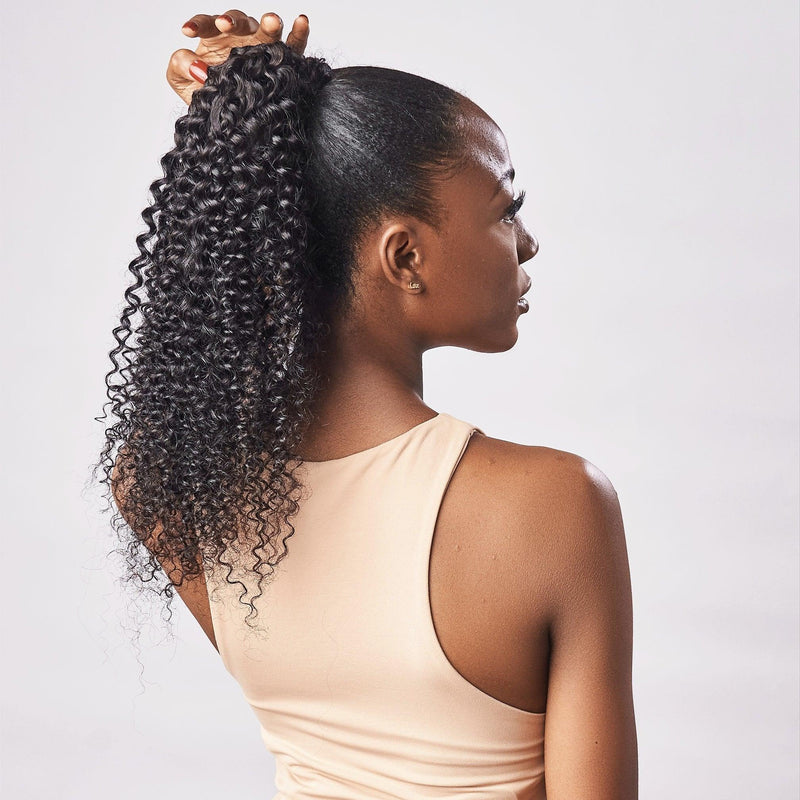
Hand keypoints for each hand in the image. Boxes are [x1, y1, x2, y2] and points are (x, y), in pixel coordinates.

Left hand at [167, 10, 309, 105]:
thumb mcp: (182, 82)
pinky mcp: (282, 61)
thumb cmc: (206, 95)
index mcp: (215, 39)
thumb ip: (180, 67)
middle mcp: (240, 38)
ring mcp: (262, 47)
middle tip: (227, 25)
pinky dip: (299, 33)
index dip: (198, 25)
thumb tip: (195, 67)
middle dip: (233, 21)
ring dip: (268, 23)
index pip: (207, 24)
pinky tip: (301, 22)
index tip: (188, 32)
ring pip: (266, 29)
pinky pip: (293, 45)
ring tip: (271, 22)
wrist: (230, 121)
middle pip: (238, 21)